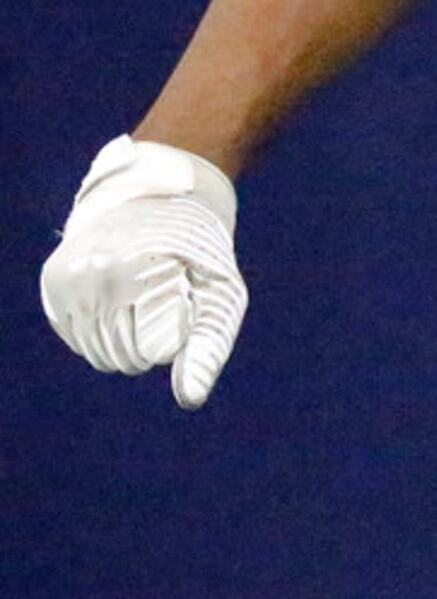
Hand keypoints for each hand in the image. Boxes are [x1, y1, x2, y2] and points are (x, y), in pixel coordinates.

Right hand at [39, 136, 247, 408]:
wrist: (164, 199)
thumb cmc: (202, 253)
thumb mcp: (219, 296)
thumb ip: (207, 349)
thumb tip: (189, 400)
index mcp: (133, 278)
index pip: (137, 354)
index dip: (161, 352)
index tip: (178, 323)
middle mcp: (92, 275)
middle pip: (110, 353)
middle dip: (139, 351)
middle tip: (162, 320)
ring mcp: (68, 275)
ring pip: (87, 345)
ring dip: (115, 343)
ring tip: (142, 313)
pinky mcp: (54, 277)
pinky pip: (70, 329)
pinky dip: (93, 331)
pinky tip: (117, 310)